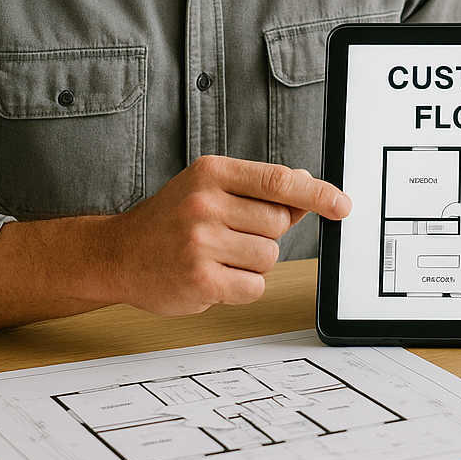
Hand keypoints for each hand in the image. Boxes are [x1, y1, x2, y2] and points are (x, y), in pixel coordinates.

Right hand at [103, 156, 351, 315]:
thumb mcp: (211, 188)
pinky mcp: (199, 280)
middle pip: (278, 224)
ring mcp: (200, 242)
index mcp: (212, 173)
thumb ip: (259, 187)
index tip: (342, 204)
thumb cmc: (171, 219)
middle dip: (265, 235)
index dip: (317, 193)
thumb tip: (306, 185)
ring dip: (252, 262)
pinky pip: (253, 286)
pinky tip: (213, 276)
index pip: (278, 181)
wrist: (117, 253)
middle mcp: (204, 203)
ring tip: (218, 255)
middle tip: (230, 235)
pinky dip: (241, 286)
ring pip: (269, 257)